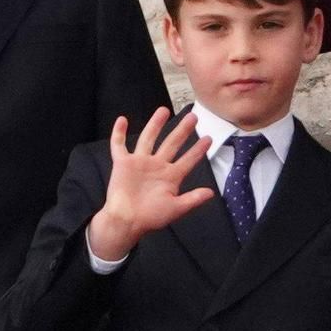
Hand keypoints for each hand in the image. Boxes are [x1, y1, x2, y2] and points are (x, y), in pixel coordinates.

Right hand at [86, 107, 215, 261]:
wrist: (126, 221)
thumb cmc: (150, 217)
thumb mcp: (175, 209)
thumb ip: (192, 199)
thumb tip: (211, 193)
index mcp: (170, 177)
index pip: (187, 160)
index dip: (198, 150)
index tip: (208, 139)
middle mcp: (156, 166)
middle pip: (171, 144)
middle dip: (182, 131)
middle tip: (193, 117)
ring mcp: (139, 163)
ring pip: (148, 138)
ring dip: (155, 124)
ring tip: (164, 110)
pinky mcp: (123, 163)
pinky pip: (119, 145)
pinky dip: (118, 133)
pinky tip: (122, 120)